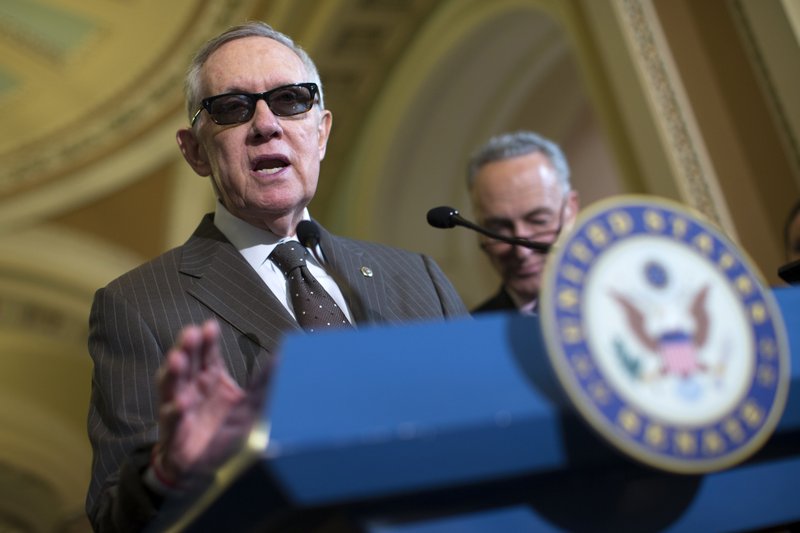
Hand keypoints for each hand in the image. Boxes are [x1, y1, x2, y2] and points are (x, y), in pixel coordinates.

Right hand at [153, 320, 249, 484]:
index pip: (207, 354)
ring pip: (172, 385)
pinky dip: (175, 410)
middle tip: (190, 333)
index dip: (207, 340)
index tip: (210, 326)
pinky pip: (172, 419)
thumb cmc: (226, 430)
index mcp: (210, 378)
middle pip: (187, 362)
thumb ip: (265, 383)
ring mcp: (179, 408)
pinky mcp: (174, 432)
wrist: (206, 467)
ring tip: (177, 358)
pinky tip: (181, 402)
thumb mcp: (252, 406)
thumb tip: (283, 358)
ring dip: (173, 371)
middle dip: (187, 347)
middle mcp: (192, 388)